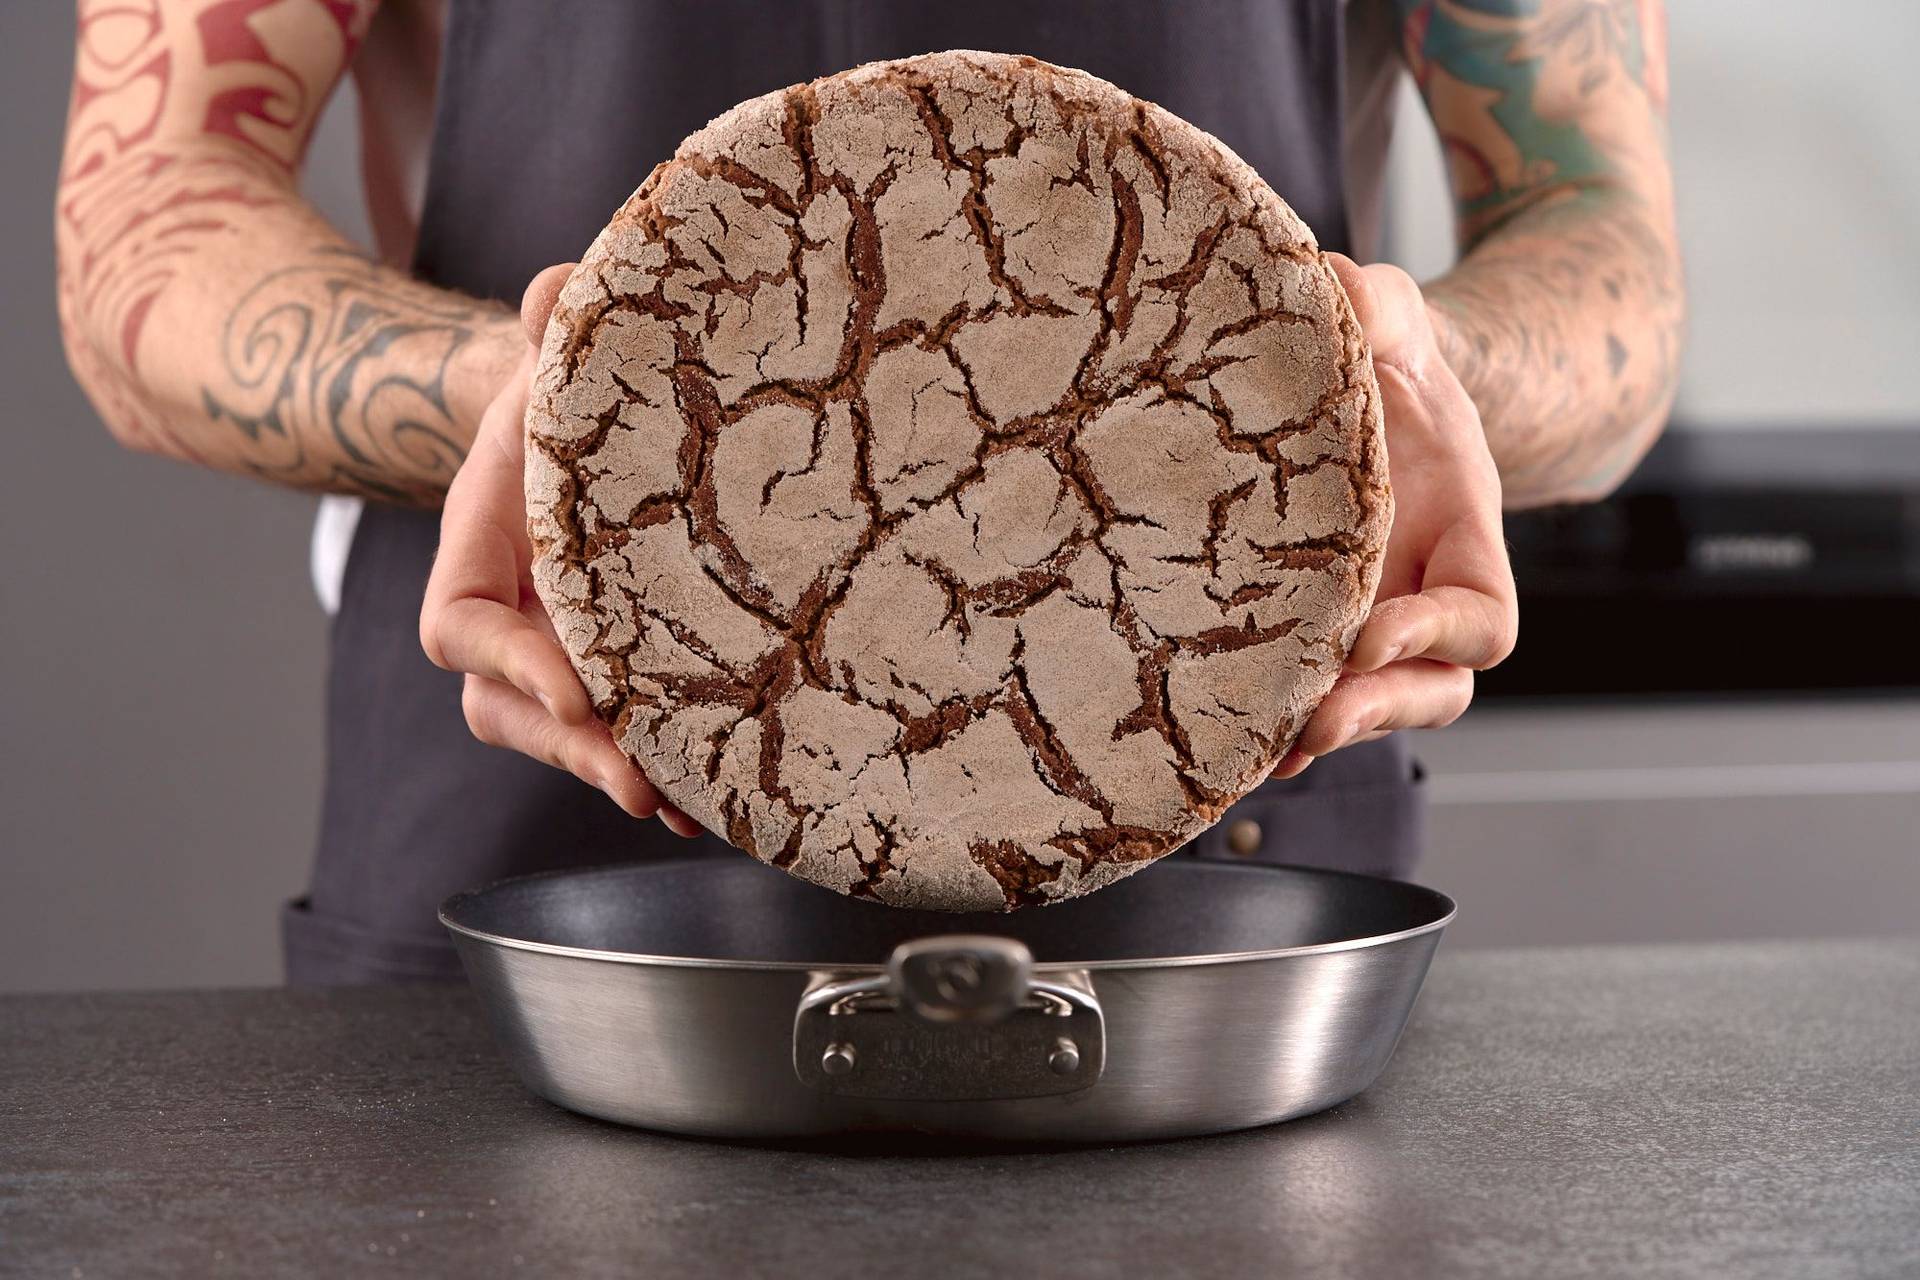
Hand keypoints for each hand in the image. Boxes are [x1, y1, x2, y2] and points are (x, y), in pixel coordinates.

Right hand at [420, 264, 703, 836]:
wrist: (592, 424)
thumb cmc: (570, 388)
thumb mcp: (562, 353)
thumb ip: (550, 324)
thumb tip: (554, 290)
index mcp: (475, 546)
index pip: (459, 626)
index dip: (510, 665)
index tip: (577, 692)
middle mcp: (505, 616)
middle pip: (504, 708)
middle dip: (566, 749)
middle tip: (634, 777)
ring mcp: (552, 653)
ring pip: (557, 736)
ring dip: (610, 773)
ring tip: (677, 806)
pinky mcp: (607, 672)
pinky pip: (612, 734)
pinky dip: (651, 766)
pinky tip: (707, 801)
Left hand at [1271, 256, 1518, 778]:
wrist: (1357, 397)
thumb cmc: (1388, 362)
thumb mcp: (1393, 319)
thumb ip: (1380, 308)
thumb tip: (1335, 292)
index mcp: (1465, 538)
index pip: (1481, 619)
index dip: (1436, 637)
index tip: (1370, 633)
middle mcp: (1423, 600)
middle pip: (1432, 691)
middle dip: (1378, 712)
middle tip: (1314, 721)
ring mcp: (1369, 630)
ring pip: (1365, 710)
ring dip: (1319, 735)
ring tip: (1260, 756)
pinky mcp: (1308, 639)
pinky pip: (1303, 701)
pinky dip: (1268, 730)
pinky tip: (1215, 751)